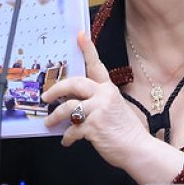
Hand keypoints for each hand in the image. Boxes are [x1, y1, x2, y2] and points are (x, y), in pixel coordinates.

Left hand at [42, 32, 154, 171]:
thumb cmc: (125, 131)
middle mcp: (104, 95)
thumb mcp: (113, 108)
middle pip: (74, 84)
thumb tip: (72, 104)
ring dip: (55, 117)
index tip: (80, 35)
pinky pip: (71, 129)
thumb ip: (95, 102)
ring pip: (67, 108)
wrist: (137, 149)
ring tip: (50, 123)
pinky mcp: (93, 126)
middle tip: (46, 97)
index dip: (88, 49)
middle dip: (56, 89)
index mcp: (108, 89)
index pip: (97, 65)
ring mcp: (99, 110)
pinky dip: (67, 137)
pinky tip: (67, 140)